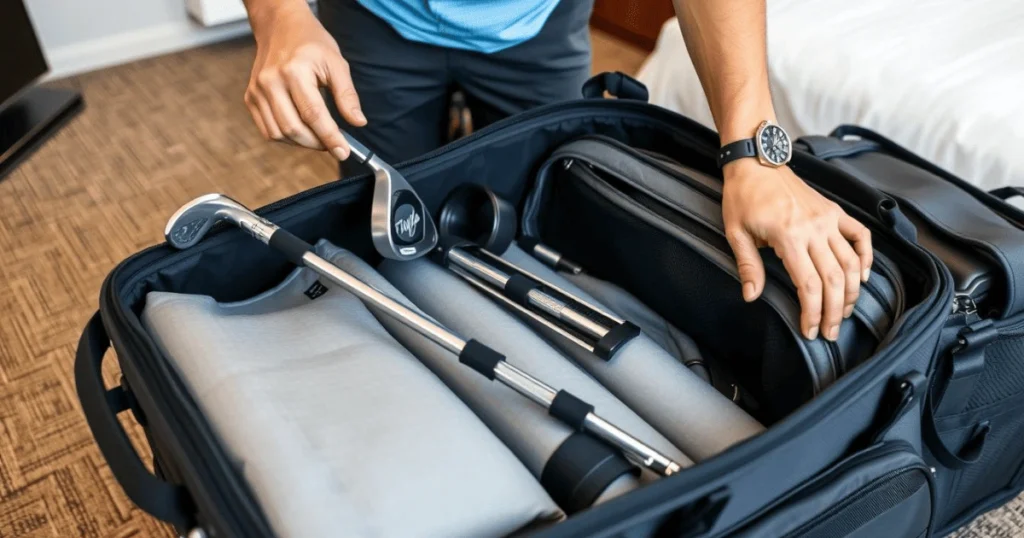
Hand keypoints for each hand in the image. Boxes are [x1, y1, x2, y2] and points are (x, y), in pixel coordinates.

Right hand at [244, 3, 365, 158]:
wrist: (280, 27)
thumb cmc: (311, 43)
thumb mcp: (336, 63)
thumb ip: (347, 95)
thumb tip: (358, 122)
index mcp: (294, 71)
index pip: (313, 115)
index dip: (330, 137)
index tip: (343, 151)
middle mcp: (270, 82)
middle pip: (293, 129)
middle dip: (317, 144)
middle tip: (334, 145)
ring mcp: (257, 91)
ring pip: (278, 134)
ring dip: (302, 143)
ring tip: (319, 137)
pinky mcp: (250, 98)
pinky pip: (268, 130)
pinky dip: (286, 137)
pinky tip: (302, 131)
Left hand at [721, 159, 872, 341]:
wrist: (756, 162)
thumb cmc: (743, 197)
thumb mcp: (736, 233)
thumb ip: (748, 266)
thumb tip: (751, 296)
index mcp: (788, 236)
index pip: (809, 285)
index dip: (812, 313)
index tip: (810, 331)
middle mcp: (814, 228)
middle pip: (834, 279)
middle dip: (835, 311)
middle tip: (830, 331)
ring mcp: (828, 218)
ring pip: (851, 262)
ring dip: (851, 291)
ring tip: (843, 312)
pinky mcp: (834, 211)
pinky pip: (860, 235)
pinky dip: (866, 257)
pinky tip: (862, 276)